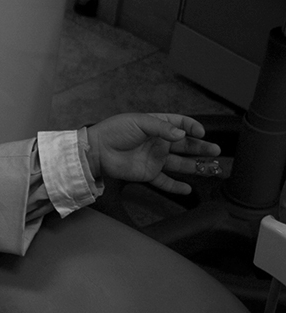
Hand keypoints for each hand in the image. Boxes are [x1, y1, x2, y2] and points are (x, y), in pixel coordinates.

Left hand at [85, 113, 221, 194]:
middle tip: (216, 150)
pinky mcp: (148, 173)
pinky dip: (175, 186)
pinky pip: (165, 181)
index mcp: (156, 126)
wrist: (97, 150)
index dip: (192, 127)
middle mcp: (158, 143)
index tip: (201, 132)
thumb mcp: (139, 122)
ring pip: (180, 164)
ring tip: (213, 169)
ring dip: (196, 166)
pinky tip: (188, 189)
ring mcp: (154, 159)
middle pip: (185, 145)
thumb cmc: (114, 131)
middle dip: (202, 148)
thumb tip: (182, 134)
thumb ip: (162, 128)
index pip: (180, 124)